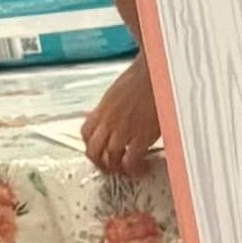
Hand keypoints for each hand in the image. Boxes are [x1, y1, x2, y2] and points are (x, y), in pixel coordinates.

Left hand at [83, 56, 162, 174]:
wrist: (155, 71)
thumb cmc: (143, 76)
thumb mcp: (119, 91)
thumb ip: (114, 107)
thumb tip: (117, 116)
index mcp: (103, 109)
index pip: (86, 133)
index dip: (90, 146)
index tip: (99, 151)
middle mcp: (109, 121)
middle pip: (94, 151)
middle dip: (100, 163)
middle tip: (110, 168)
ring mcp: (123, 130)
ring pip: (110, 159)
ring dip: (117, 169)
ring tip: (127, 171)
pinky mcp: (140, 137)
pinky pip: (130, 161)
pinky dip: (134, 169)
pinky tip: (141, 168)